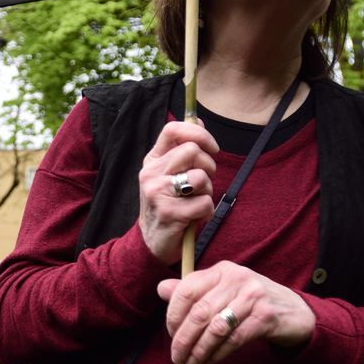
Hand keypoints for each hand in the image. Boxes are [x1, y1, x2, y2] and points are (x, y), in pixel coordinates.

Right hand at [135, 121, 219, 263]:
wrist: (152, 243)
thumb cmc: (168, 205)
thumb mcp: (170, 174)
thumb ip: (183, 148)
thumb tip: (198, 120)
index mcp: (152, 160)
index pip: (173, 129)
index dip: (199, 133)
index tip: (212, 148)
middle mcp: (151, 173)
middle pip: (192, 151)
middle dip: (209, 166)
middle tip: (203, 183)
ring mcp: (157, 192)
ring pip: (200, 177)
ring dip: (208, 191)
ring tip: (196, 201)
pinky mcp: (169, 213)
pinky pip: (205, 202)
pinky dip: (207, 212)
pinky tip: (195, 218)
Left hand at [156, 261, 316, 363]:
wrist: (294, 312)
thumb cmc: (250, 302)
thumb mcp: (223, 291)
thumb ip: (193, 290)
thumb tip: (161, 289)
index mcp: (221, 270)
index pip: (186, 290)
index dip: (173, 315)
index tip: (171, 335)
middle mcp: (237, 278)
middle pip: (199, 312)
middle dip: (183, 338)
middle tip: (176, 357)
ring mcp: (253, 296)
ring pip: (215, 328)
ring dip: (199, 350)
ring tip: (190, 363)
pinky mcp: (266, 316)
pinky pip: (233, 339)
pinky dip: (217, 354)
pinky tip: (209, 361)